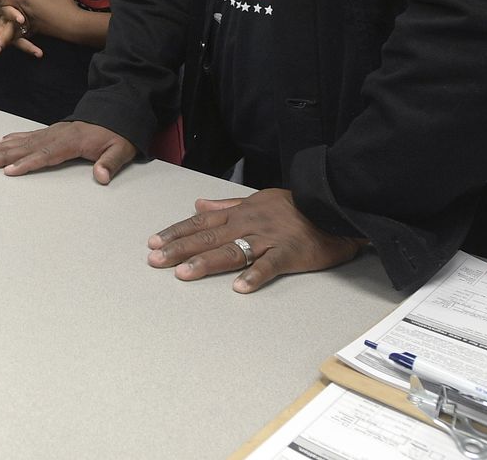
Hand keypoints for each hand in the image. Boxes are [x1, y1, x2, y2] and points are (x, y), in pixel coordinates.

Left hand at [0, 0, 84, 53]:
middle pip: (3, 23)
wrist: (74, 25)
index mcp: (24, 1)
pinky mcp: (37, 31)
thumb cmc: (63, 4)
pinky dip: (12, 41)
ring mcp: (29, 25)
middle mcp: (23, 15)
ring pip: (11, 34)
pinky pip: (21, 37)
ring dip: (0, 41)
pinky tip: (6, 46)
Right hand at [0, 120, 134, 182]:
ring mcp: (52, 131)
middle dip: (3, 155)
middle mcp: (57, 135)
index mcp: (72, 141)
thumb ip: (110, 163)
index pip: (45, 154)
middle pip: (26, 147)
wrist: (117, 114)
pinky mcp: (51, 131)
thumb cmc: (118, 134)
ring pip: (22, 140)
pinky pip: (27, 135)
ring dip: (2, 147)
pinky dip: (12, 138)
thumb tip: (101, 177)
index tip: (10, 171)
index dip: (27, 163)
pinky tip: (1, 141)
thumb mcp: (121, 149)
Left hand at [146, 188, 362, 292]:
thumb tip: (199, 204)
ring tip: (184, 273)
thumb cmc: (296, 205)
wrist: (332, 203)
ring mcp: (268, 239)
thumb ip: (227, 205)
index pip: (201, 222)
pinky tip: (240, 287)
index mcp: (240, 213)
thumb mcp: (258, 198)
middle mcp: (248, 224)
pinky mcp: (289, 252)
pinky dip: (255, 275)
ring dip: (207, 262)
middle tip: (155, 260)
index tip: (154, 242)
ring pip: (232, 250)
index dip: (177, 232)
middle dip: (179, 249)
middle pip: (208, 237)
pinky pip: (270, 265)